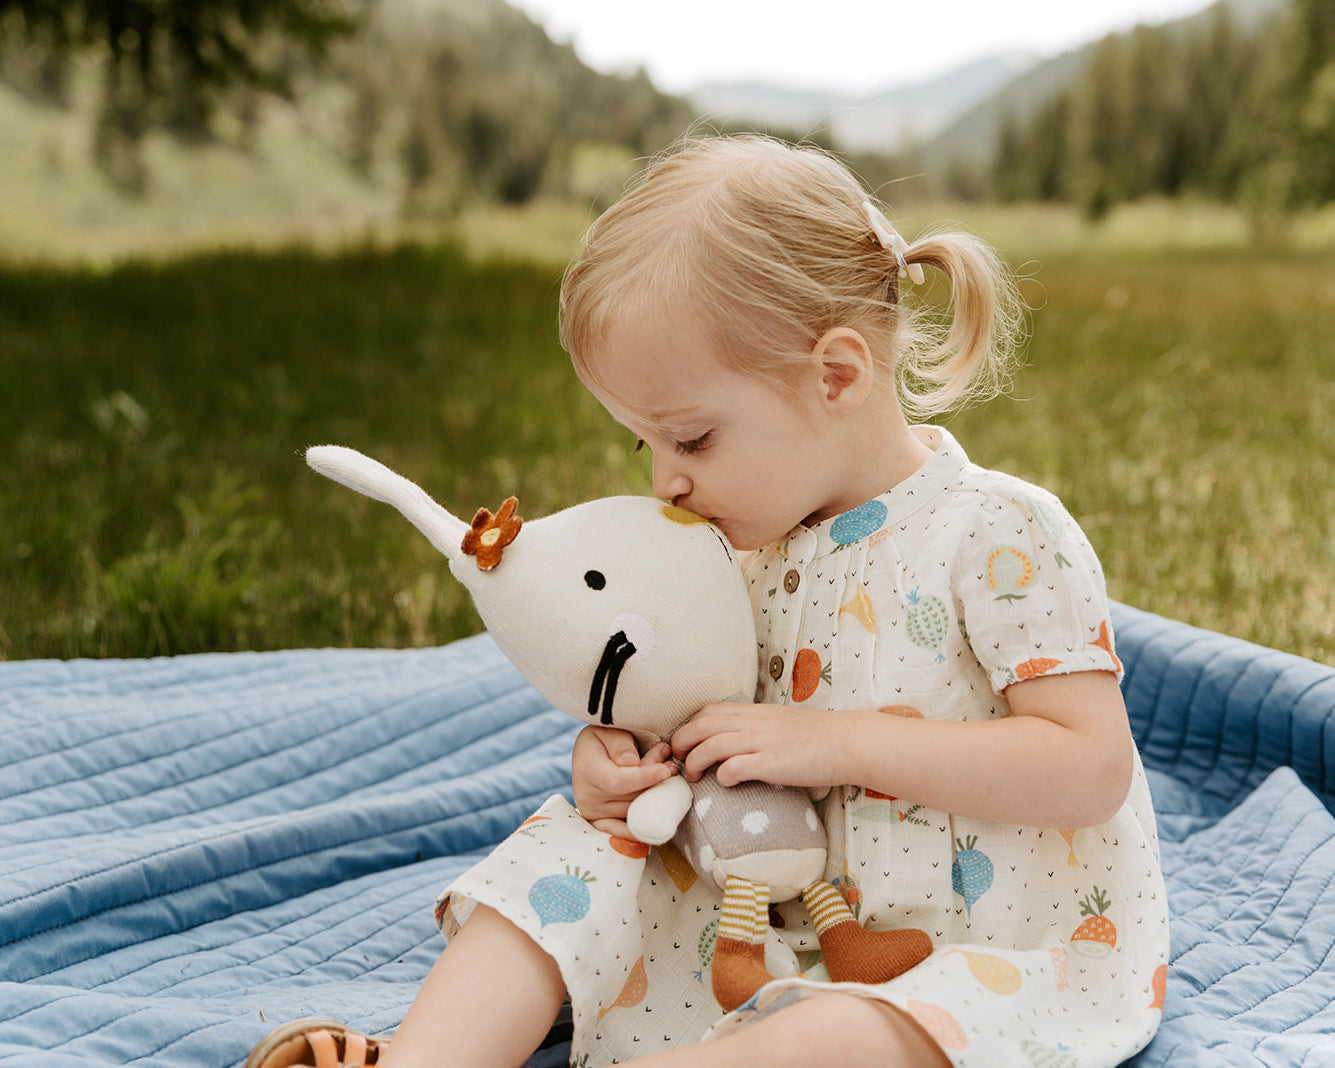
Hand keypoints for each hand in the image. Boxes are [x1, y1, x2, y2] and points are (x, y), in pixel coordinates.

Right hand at [571, 725, 675, 836]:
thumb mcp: (609, 731)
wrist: (589, 754)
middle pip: (632, 797)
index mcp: (588, 771)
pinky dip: (643, 828)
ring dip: (655, 795)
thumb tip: (632, 764)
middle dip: (656, 781)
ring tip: (666, 774)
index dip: (645, 777)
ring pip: (636, 811)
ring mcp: (596, 814)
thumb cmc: (603, 739)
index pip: (619, 782)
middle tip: (671, 764)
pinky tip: (660, 818)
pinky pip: (625, 832)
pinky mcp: (603, 823)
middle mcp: (588, 798)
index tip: (666, 769)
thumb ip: (621, 745)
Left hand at [670, 702, 854, 789]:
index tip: (685, 743)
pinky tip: (726, 783)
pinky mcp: (770, 764)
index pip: (708, 711)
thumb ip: (756, 727)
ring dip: (694, 761)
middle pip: (700, 726)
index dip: (689, 726)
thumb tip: (736, 740)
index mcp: (754, 711)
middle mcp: (752, 723)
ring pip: (710, 745)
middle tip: (678, 759)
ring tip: (693, 775)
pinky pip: (733, 768)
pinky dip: (722, 776)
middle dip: (680, 742)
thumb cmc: (817, 736)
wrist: (847, 742)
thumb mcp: (779, 721)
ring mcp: (761, 742)